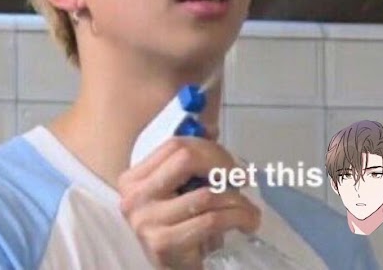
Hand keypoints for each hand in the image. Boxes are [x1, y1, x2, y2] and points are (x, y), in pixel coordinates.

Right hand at [118, 137, 260, 268]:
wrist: (174, 269)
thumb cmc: (177, 227)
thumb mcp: (178, 191)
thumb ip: (190, 162)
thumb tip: (211, 126)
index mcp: (134, 178)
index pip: (176, 145)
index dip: (211, 148)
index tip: (231, 164)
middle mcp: (133, 197)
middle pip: (187, 159)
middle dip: (222, 165)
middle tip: (241, 179)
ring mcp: (146, 221)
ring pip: (207, 193)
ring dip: (238, 199)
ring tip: (249, 208)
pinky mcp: (164, 243)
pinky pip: (212, 220)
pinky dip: (239, 218)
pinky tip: (248, 222)